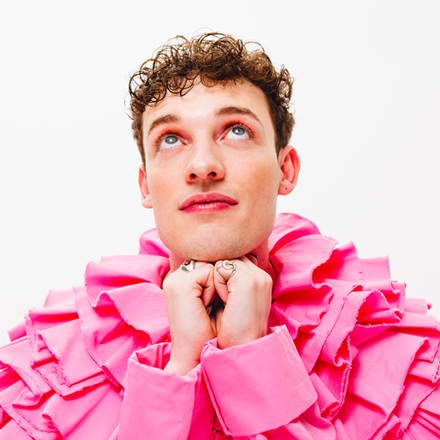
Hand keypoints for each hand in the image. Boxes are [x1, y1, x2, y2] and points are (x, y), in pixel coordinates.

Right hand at [163, 261, 216, 375]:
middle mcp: (177, 275)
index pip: (211, 260)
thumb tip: (232, 256)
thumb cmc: (215, 330)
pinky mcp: (181, 285)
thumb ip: (218, 274)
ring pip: (212, 263)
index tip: (221, 300)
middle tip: (219, 303)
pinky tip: (207, 306)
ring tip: (212, 306)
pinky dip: (215, 289)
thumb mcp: (217, 297)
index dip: (224, 277)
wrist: (201, 356)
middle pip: (213, 259)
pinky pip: (209, 272)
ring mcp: (176, 279)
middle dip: (224, 278)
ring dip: (221, 283)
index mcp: (183, 278)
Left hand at [213, 256, 272, 348]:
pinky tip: (223, 301)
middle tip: (221, 300)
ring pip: (224, 261)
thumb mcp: (234, 300)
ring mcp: (256, 277)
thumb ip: (232, 280)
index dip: (221, 274)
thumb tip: (218, 263)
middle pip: (228, 257)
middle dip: (218, 274)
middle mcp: (262, 275)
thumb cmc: (231, 330)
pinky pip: (220, 268)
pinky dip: (216, 284)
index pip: (234, 259)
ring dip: (216, 279)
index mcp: (261, 279)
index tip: (222, 297)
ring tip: (223, 302)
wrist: (239, 350)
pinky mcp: (247, 282)